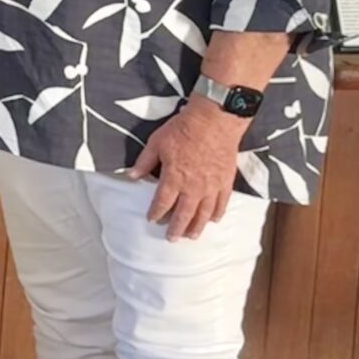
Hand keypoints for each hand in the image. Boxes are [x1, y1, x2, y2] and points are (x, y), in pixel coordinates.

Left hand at [126, 101, 245, 240]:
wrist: (215, 120)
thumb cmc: (183, 129)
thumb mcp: (156, 142)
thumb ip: (144, 162)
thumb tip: (132, 176)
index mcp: (174, 178)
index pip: (162, 202)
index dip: (156, 213)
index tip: (152, 220)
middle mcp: (193, 187)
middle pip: (184, 214)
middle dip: (176, 228)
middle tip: (172, 239)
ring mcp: (212, 186)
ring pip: (204, 213)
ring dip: (197, 226)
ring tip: (191, 236)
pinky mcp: (226, 181)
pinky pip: (222, 203)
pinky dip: (216, 214)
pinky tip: (213, 220)